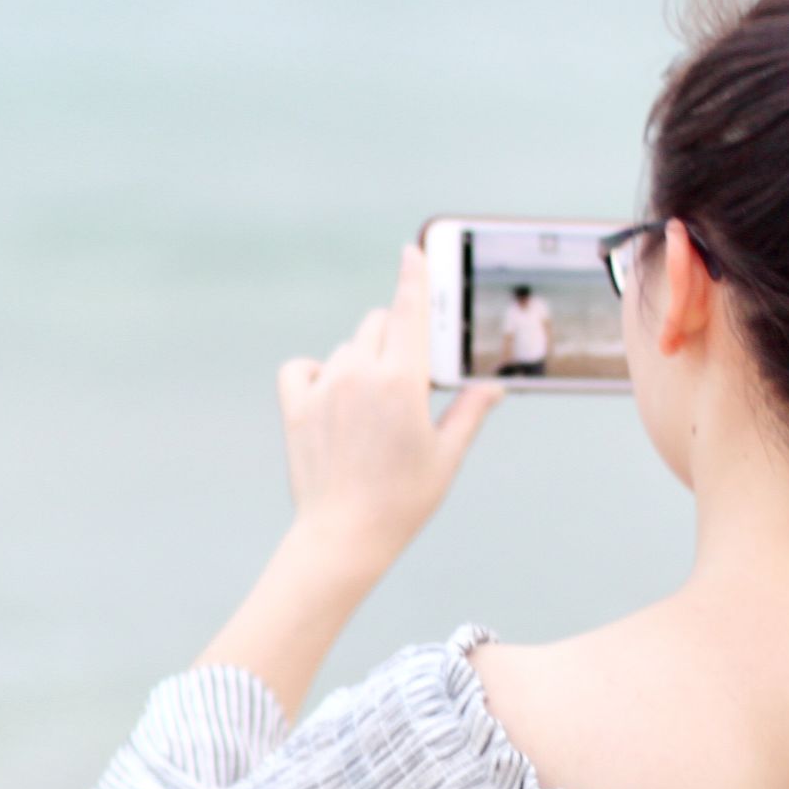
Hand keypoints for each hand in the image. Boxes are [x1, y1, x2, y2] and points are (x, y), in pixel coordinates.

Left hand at [276, 243, 502, 566]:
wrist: (343, 536)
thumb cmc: (403, 500)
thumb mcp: (446, 455)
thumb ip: (470, 410)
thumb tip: (494, 384)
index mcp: (402, 381)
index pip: (409, 310)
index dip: (413, 276)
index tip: (410, 251)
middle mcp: (359, 374)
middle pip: (378, 324)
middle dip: (395, 337)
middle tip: (406, 378)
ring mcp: (323, 388)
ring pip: (345, 348)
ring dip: (360, 362)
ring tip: (371, 410)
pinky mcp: (294, 406)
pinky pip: (301, 367)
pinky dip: (314, 373)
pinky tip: (329, 396)